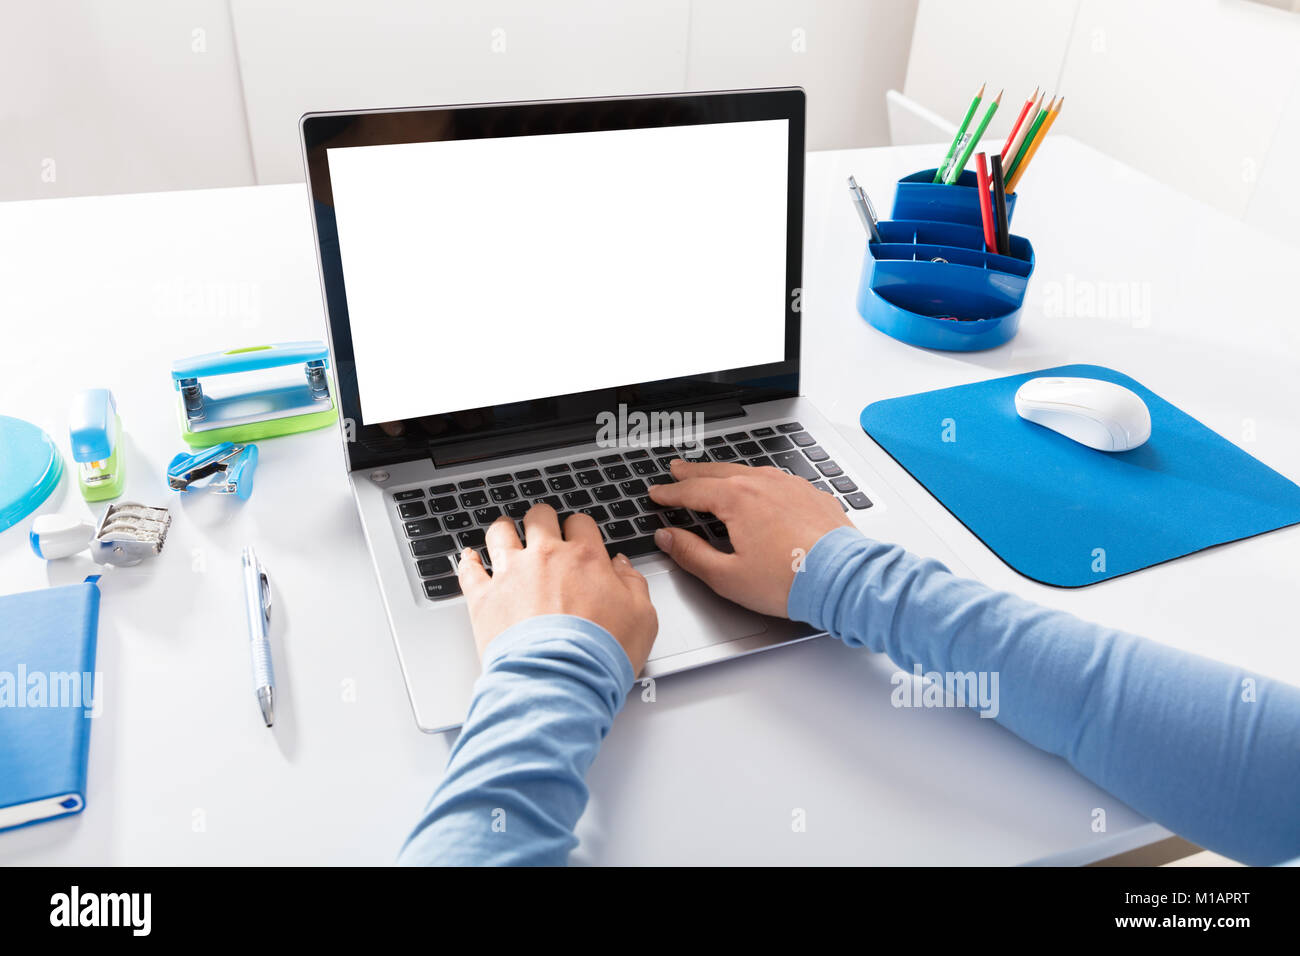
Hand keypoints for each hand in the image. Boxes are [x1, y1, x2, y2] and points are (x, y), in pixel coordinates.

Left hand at [458, 504, 658, 672]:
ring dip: (504, 531)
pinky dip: (468, 561)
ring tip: (506, 534)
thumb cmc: (600, 654)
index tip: (579, 538)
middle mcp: (545, 557)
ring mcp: (510, 574)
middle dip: (543, 520)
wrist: (558, 680)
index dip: (580, 529)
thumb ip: (633, 584)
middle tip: (544, 531)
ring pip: (501, 533)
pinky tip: (469, 557)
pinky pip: (468, 569)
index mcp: (584, 558)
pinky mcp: (483, 598)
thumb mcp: (643, 617)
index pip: (581, 523)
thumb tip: (622, 566)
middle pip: (539, 517)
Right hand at [647, 460, 852, 616]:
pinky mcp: (812, 494)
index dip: (669, 493)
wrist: (843, 579)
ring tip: (714, 475)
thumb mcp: (728, 576)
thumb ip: (692, 554)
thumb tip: (668, 538)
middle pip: (718, 472)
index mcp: (737, 499)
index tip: (656, 493)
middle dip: (693, 472)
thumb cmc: (789, 581)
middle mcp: (763, 483)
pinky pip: (778, 479)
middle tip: (676, 470)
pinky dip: (759, 481)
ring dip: (726, 472)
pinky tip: (760, 487)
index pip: (692, 491)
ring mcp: (790, 485)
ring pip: (749, 471)